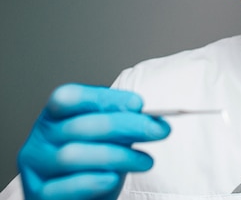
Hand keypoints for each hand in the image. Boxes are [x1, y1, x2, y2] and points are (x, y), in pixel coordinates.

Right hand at [18, 84, 170, 199]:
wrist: (82, 197)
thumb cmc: (93, 164)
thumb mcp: (107, 137)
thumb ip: (122, 123)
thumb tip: (153, 118)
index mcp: (54, 116)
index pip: (69, 97)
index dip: (104, 99)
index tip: (138, 104)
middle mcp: (40, 139)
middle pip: (80, 126)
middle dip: (126, 125)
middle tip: (158, 130)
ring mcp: (36, 168)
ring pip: (74, 156)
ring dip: (118, 156)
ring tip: (145, 161)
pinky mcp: (40, 195)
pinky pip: (68, 187)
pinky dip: (95, 181)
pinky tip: (113, 178)